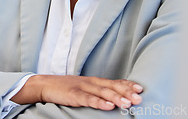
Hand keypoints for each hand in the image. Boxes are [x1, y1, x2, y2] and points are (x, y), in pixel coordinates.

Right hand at [12, 75, 142, 110]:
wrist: (46, 84)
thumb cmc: (67, 88)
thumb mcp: (85, 88)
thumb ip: (99, 93)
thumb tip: (115, 100)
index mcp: (95, 81)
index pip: (114, 82)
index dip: (127, 84)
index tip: (140, 88)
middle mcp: (91, 82)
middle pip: (111, 86)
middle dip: (126, 92)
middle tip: (139, 98)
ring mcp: (82, 88)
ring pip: (102, 92)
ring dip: (116, 97)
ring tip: (128, 103)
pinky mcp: (73, 95)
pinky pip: (88, 99)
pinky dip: (98, 102)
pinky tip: (107, 106)